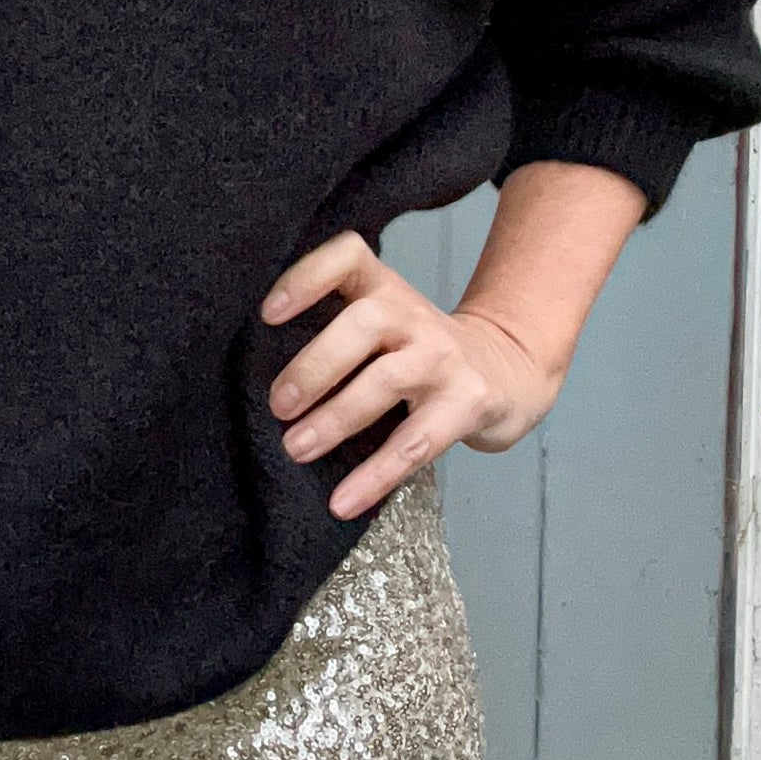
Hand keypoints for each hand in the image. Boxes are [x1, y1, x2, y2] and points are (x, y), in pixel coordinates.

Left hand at [260, 229, 564, 519]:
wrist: (507, 370)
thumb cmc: (419, 351)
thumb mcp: (384, 321)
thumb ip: (333, 328)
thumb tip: (253, 375)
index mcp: (384, 288)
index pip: (347, 258)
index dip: (306, 278)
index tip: (268, 314)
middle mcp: (413, 314)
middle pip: (361, 324)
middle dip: (314, 366)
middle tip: (276, 405)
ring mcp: (443, 357)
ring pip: (386, 381)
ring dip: (336, 418)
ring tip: (295, 450)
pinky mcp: (467, 403)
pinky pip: (416, 442)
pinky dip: (376, 476)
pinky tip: (343, 502)